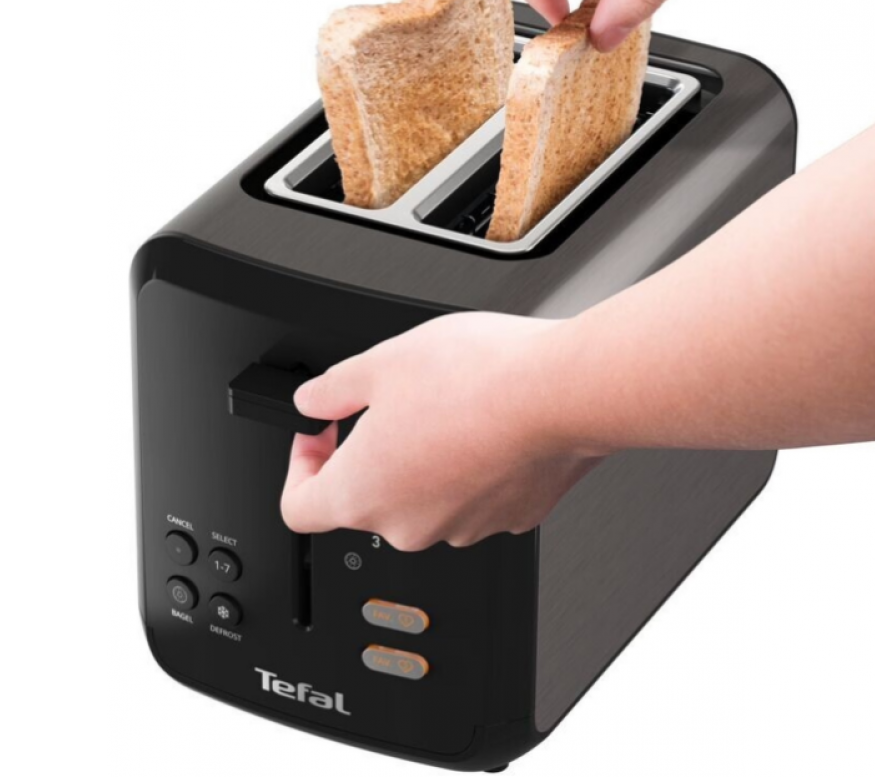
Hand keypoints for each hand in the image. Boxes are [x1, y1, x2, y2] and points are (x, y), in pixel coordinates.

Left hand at [280, 312, 600, 549]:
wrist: (560, 392)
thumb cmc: (476, 379)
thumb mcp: (381, 363)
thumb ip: (331, 388)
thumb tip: (313, 399)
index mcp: (362, 492)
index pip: (298, 507)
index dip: (302, 464)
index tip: (323, 431)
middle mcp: (407, 525)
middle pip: (368, 499)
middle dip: (374, 451)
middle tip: (394, 402)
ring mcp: (462, 527)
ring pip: (425, 497)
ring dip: (426, 459)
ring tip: (449, 404)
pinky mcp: (508, 518)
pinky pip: (475, 496)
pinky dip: (472, 466)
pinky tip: (485, 424)